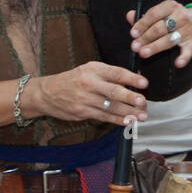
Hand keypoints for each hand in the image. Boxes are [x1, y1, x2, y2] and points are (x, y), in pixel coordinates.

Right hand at [27, 62, 147, 126]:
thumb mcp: (90, 70)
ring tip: (141, 116)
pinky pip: (104, 117)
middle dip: (130, 97)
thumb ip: (110, 74)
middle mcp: (89, 83)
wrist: (47, 93)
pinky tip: (128, 122)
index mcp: (93, 69)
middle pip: (113, 91)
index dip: (131, 78)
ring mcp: (85, 99)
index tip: (144, 83)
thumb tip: (135, 80)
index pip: (115, 73)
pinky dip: (117, 120)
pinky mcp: (82, 112)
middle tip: (143, 102)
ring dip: (128, 113)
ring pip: (110, 107)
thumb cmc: (73, 80)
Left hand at [128, 0, 191, 67]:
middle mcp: (180, 17)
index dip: (142, 24)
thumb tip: (130, 16)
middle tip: (135, 46)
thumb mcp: (166, 11)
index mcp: (171, 6)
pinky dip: (183, 58)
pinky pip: (188, 51)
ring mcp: (188, 30)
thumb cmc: (181, 18)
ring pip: (169, 39)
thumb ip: (147, 15)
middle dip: (145, 38)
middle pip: (159, 28)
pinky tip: (178, 63)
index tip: (133, 33)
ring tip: (144, 53)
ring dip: (155, 47)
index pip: (153, 14)